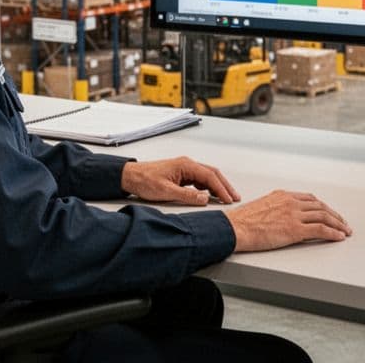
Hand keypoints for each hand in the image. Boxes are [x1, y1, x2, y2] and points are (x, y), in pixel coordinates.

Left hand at [121, 157, 239, 205]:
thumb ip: (187, 195)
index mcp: (185, 165)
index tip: (229, 199)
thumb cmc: (144, 180)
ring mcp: (185, 169)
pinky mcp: (182, 175)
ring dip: (218, 187)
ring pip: (207, 177)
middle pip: (212, 174)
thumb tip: (205, 199)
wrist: (130, 176)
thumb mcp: (166, 191)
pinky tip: (211, 195)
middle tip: (235, 197)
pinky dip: (208, 187)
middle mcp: (187, 164)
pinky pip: (199, 180)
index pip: (209, 176)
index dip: (221, 188)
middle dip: (225, 186)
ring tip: (226, 198)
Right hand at [225, 190, 351, 251]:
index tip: (329, 212)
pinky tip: (338, 237)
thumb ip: (276, 209)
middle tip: (343, 222)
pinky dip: (333, 233)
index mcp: (283, 195)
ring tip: (345, 231)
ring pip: (324, 217)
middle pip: (321, 207)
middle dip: (334, 215)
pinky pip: (320, 230)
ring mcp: (294, 215)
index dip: (323, 206)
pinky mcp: (295, 230)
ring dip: (338, 224)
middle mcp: (291, 202)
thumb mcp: (262, 207)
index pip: (310, 199)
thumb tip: (281, 218)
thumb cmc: (242, 221)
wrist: (235, 228)